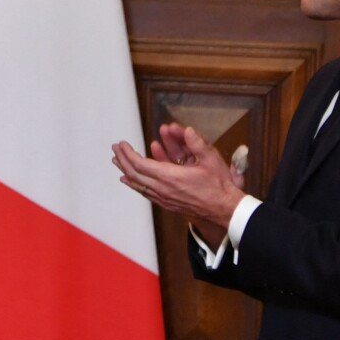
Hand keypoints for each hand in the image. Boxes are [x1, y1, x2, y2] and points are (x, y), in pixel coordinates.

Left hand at [110, 123, 247, 238]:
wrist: (223, 209)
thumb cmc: (218, 185)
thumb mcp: (211, 159)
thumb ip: (197, 143)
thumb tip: (187, 130)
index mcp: (170, 177)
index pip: (140, 164)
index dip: (128, 153)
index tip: (122, 143)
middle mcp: (162, 189)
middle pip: (134, 174)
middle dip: (122, 160)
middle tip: (115, 149)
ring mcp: (163, 198)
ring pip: (137, 185)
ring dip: (125, 171)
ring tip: (117, 162)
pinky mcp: (167, 204)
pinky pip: (145, 193)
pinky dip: (134, 184)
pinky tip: (129, 181)